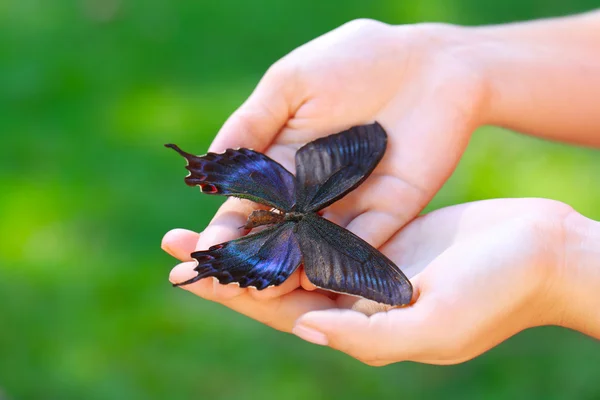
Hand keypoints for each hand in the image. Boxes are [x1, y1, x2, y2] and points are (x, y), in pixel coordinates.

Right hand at [164, 20, 488, 315]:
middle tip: (233, 283)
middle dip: (255, 258)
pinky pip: (364, 242)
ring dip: (293, 268)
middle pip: (278, 233)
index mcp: (283, 159)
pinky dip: (341, 261)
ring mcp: (351, 204)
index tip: (208, 250)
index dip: (227, 227)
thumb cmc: (355, 61)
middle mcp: (312, 190)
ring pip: (317, 245)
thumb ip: (253, 122)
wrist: (431, 63)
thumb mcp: (293, 83)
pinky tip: (317, 278)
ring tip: (269, 290)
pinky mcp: (390, 212)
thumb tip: (212, 161)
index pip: (248, 201)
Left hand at [164, 198, 574, 364]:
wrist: (541, 253)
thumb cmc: (498, 293)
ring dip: (251, 231)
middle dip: (224, 261)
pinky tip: (263, 196)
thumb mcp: (433, 324)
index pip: (276, 310)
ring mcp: (362, 264)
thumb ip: (367, 335)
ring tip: (208, 214)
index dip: (227, 292)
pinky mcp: (377, 232)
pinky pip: (322, 222)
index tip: (182, 273)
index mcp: (356, 325)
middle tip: (172, 239)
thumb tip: (304, 329)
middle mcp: (351, 297)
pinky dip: (290, 212)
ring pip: (291, 248)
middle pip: (271, 279)